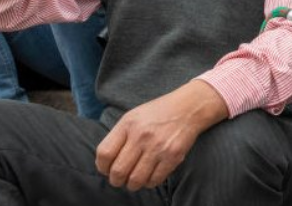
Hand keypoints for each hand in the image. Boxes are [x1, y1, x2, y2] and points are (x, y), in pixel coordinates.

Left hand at [95, 80, 227, 190]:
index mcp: (128, 124)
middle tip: (120, 179)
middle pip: (118, 171)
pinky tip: (150, 176)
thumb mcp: (133, 116)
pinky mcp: (173, 156)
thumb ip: (119, 136)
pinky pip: (155, 180)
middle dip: (116, 180)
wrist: (189, 107)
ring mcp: (158, 147)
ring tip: (135, 180)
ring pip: (136, 180)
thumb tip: (106, 163)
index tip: (106, 170)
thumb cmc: (158, 113)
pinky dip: (150, 183)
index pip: (105, 153)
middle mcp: (141, 136)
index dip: (102, 167)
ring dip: (132, 184)